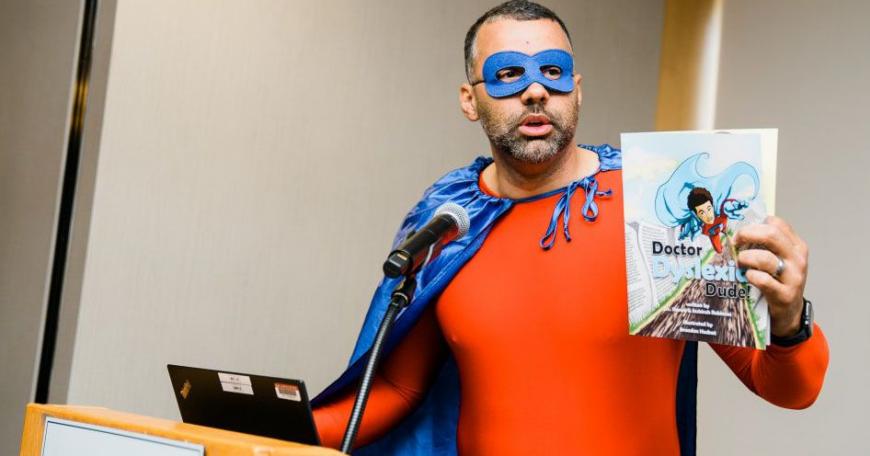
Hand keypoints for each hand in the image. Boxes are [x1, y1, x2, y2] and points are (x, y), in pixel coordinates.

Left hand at [733, 216, 807, 336]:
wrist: (788, 314)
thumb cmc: (777, 283)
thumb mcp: (777, 260)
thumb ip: (764, 246)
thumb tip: (736, 232)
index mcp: (796, 246)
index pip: (776, 224)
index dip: (754, 225)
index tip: (740, 233)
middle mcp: (797, 259)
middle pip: (771, 235)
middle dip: (746, 235)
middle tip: (734, 242)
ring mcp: (794, 277)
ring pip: (765, 258)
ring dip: (746, 258)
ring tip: (739, 263)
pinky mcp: (785, 295)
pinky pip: (764, 280)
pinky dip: (751, 276)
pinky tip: (747, 277)